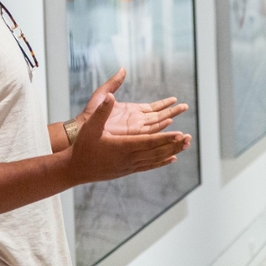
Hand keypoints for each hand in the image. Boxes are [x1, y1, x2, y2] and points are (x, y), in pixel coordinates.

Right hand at [66, 94, 190, 183]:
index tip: (179, 134)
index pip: (149, 142)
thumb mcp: (91, 127)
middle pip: (156, 151)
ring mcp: (129, 166)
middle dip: (173, 144)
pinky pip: (149, 165)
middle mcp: (129, 158)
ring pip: (155, 159)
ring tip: (185, 145)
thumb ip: (102, 111)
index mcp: (122, 146)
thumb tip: (110, 96)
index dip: (165, 138)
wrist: (76, 169)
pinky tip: (171, 158)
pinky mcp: (128, 169)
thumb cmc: (83, 146)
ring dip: (170, 151)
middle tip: (189, 138)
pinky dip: (161, 161)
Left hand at [78, 68, 187, 135]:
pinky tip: (169, 122)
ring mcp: (135, 129)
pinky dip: (160, 127)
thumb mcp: (103, 94)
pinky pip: (149, 131)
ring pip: (158, 124)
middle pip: (159, 116)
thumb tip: (122, 69)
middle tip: (185, 106)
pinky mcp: (132, 135)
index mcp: (131, 111)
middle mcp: (136, 121)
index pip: (152, 108)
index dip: (163, 104)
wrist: (82, 129)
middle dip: (173, 110)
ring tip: (182, 111)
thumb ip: (114, 82)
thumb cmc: (90, 114)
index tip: (174, 99)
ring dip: (170, 117)